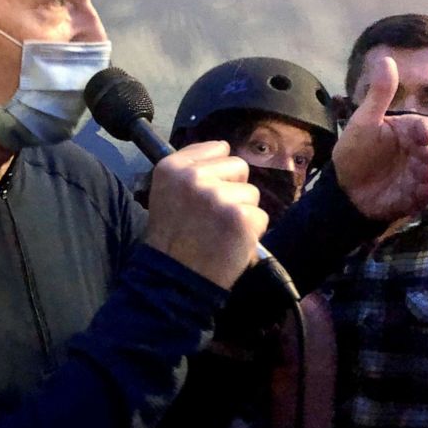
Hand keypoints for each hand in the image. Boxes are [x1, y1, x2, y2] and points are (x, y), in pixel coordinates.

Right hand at [146, 141, 268, 289]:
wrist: (174, 279)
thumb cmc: (172, 238)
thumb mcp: (166, 193)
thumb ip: (191, 169)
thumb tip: (225, 149)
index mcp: (172, 167)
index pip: (217, 148)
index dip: (217, 172)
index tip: (206, 192)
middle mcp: (194, 177)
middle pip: (238, 166)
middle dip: (233, 189)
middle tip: (214, 215)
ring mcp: (218, 196)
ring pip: (251, 193)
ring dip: (242, 213)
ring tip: (220, 232)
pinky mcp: (240, 217)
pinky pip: (261, 216)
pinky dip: (251, 233)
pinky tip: (230, 243)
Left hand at [333, 56, 427, 220]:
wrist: (343, 189)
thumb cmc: (353, 152)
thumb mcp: (364, 121)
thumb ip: (379, 93)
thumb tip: (386, 58)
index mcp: (408, 131)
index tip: (421, 137)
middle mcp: (418, 151)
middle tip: (419, 158)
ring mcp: (418, 174)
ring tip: (414, 176)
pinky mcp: (416, 195)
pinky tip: (416, 191)